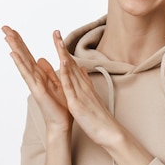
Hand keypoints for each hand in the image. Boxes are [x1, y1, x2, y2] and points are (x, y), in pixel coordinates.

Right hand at [2, 26, 72, 132]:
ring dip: (15, 49)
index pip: (28, 55)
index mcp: (39, 75)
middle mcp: (34, 77)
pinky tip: (14, 54)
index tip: (12, 29)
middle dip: (14, 41)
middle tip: (4, 27)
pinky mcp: (37, 90)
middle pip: (22, 55)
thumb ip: (47, 71)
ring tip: (7, 36)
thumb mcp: (55, 83)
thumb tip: (41, 59)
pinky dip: (21, 64)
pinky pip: (28, 75)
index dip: (21, 42)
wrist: (61, 122)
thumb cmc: (60, 105)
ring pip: (23, 63)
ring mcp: (34, 84)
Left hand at [52, 29, 152, 164]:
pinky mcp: (77, 102)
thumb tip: (81, 70)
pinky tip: (62, 62)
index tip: (57, 38)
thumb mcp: (91, 97)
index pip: (72, 65)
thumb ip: (86, 83)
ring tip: (57, 40)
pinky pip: (70, 86)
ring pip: (69, 71)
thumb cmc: (99, 118)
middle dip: (61, 48)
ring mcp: (80, 93)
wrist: (109, 132)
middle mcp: (82, 86)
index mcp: (84, 86)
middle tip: (55, 32)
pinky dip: (65, 73)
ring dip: (62, 55)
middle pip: (70, 63)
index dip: (63, 51)